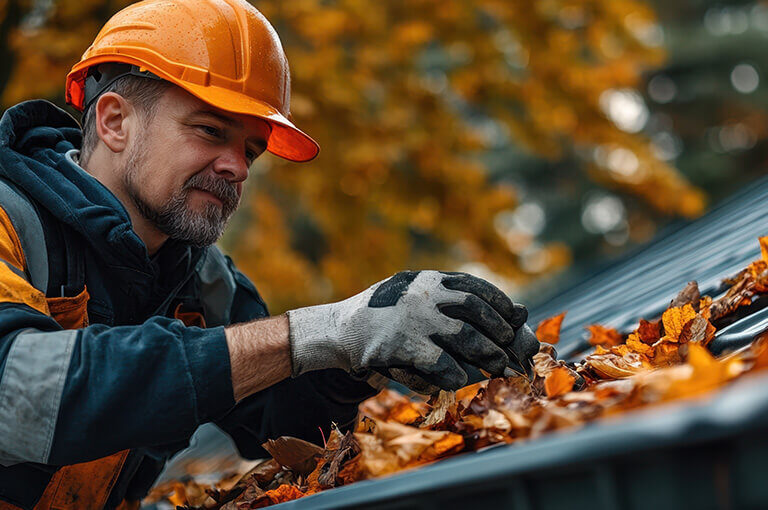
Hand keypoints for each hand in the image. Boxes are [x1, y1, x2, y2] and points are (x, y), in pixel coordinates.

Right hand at [287, 270, 539, 393]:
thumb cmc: (385, 314)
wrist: (340, 328)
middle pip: (475, 310)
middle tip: (513, 347)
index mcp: (429, 280)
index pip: (475, 287)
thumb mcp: (414, 294)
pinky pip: (440, 361)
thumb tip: (514, 311)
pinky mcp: (403, 345)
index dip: (499, 304)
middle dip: (499, 330)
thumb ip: (451, 300)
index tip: (515, 319)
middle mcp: (424, 294)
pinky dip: (457, 373)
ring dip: (488, 353)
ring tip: (500, 365)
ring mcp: (414, 319)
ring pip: (465, 336)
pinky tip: (464, 380)